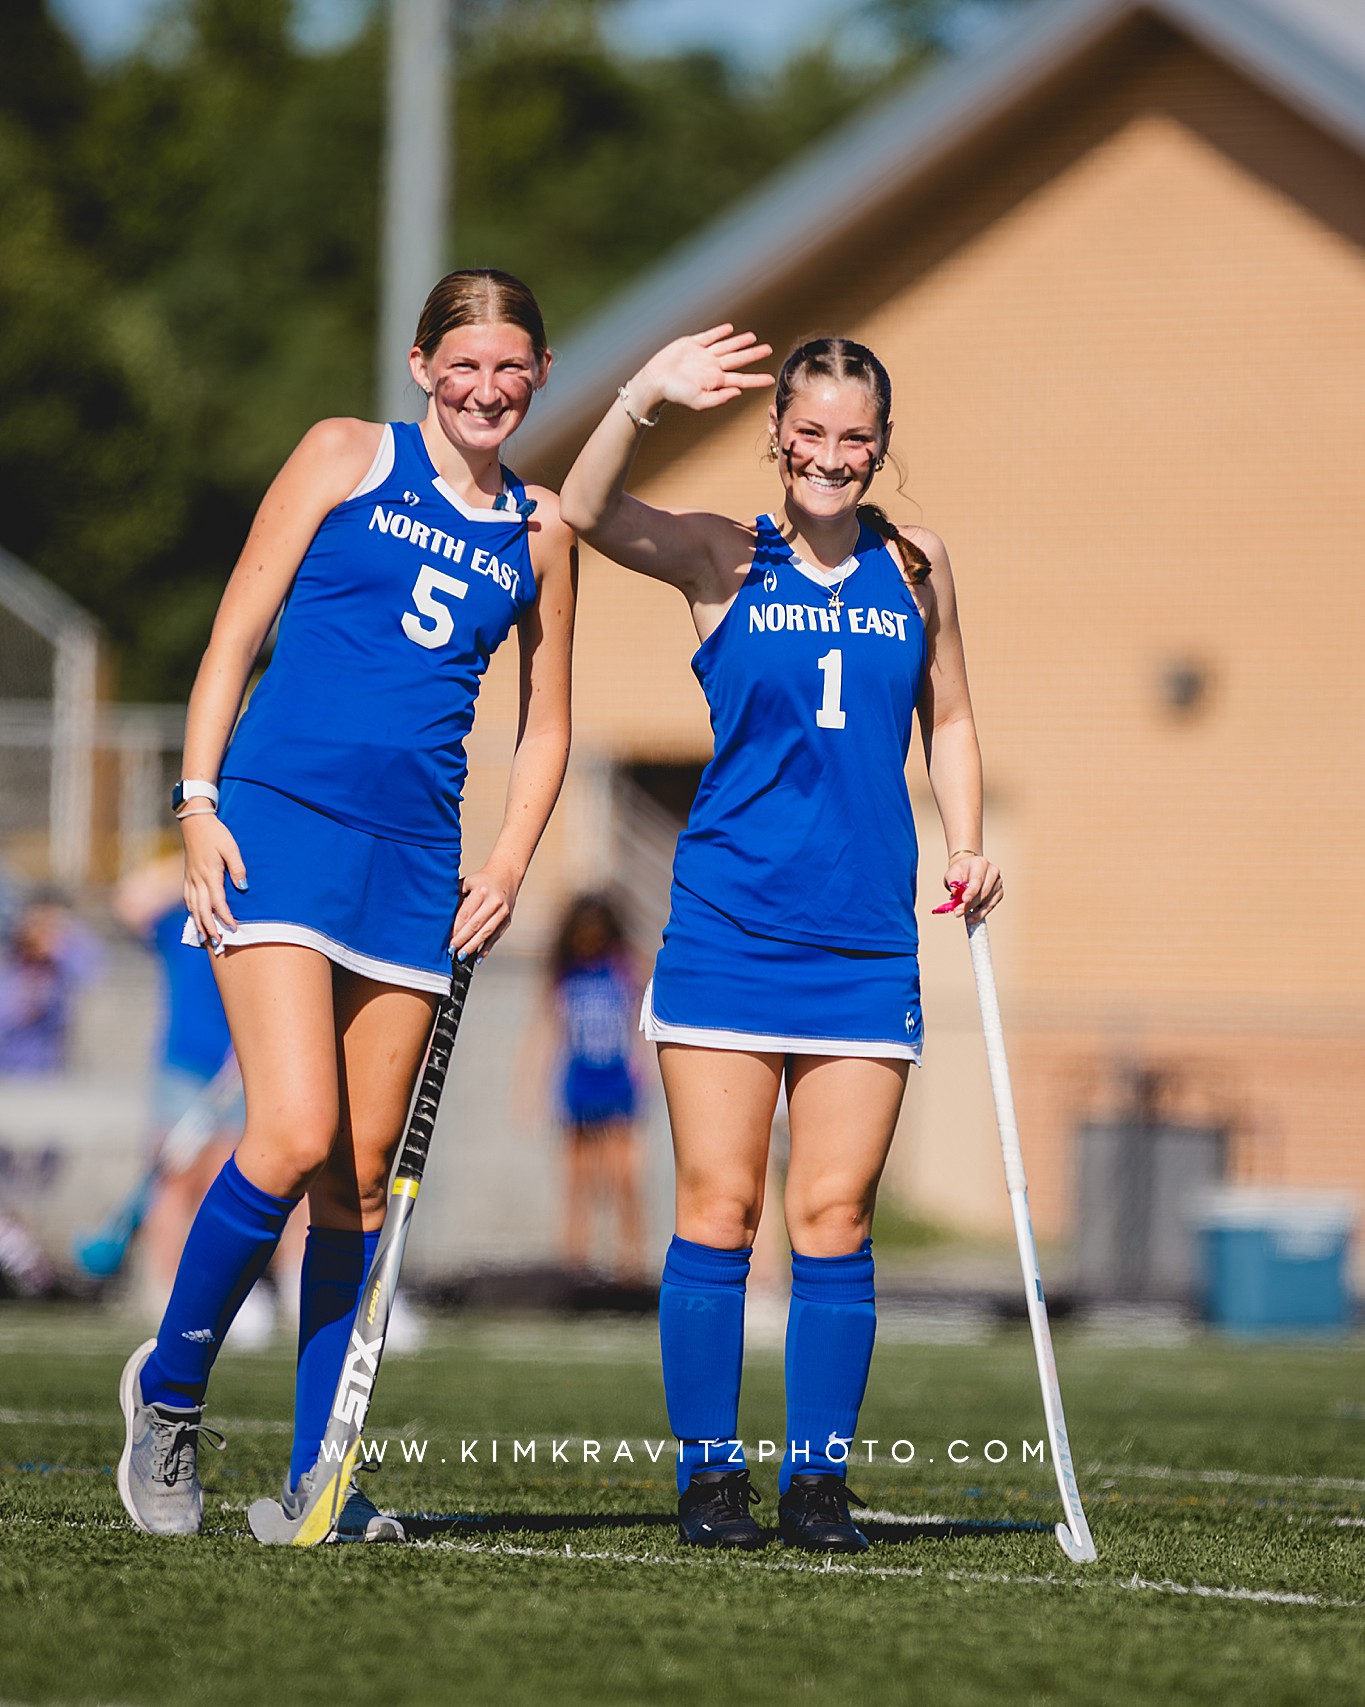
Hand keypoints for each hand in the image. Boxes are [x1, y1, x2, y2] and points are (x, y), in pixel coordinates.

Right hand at [181, 814, 247, 950]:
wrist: (195, 822)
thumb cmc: (216, 834)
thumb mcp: (231, 847)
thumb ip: (237, 867)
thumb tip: (243, 886)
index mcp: (209, 874)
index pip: (217, 902)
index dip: (225, 917)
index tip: (234, 929)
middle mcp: (197, 879)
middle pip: (202, 910)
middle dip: (210, 927)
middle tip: (219, 942)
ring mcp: (190, 878)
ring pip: (193, 906)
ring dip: (199, 923)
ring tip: (205, 938)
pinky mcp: (187, 876)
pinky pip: (187, 898)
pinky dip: (191, 911)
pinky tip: (194, 918)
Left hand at [452, 860, 519, 963]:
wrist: (506, 875)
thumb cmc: (482, 880)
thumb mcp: (466, 884)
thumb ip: (456, 899)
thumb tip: (444, 921)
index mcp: (481, 891)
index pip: (465, 914)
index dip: (455, 929)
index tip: (447, 939)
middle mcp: (494, 902)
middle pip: (475, 926)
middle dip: (462, 940)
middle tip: (452, 950)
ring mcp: (503, 912)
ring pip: (486, 933)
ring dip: (473, 947)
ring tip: (462, 956)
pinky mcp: (507, 920)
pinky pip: (495, 937)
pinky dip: (486, 949)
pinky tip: (478, 957)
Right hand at [632, 325, 772, 415]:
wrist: (655, 380)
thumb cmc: (675, 394)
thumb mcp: (699, 401)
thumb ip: (719, 398)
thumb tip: (738, 392)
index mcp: (716, 381)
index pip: (741, 379)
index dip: (756, 379)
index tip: (770, 379)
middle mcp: (712, 367)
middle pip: (738, 359)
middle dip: (754, 355)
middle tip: (769, 349)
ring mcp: (703, 355)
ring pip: (726, 346)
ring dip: (740, 341)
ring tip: (753, 337)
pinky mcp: (692, 344)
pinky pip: (709, 337)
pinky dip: (720, 332)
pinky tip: (729, 329)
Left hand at [932, 853, 1001, 923]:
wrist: (967, 870)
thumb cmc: (960, 872)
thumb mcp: (952, 874)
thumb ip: (953, 882)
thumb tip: (956, 893)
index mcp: (980, 863)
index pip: (977, 879)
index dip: (972, 891)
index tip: (964, 901)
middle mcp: (992, 871)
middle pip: (984, 891)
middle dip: (970, 904)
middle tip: (958, 912)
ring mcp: (998, 882)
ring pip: (988, 900)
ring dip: (975, 911)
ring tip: (963, 915)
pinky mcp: (999, 892)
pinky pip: (991, 905)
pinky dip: (981, 913)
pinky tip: (972, 917)